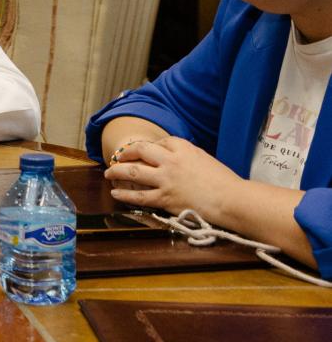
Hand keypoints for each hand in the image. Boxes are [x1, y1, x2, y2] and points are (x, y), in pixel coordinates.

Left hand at [105, 136, 242, 216]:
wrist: (233, 200)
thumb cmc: (225, 182)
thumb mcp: (206, 159)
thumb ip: (189, 156)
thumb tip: (178, 157)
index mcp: (184, 149)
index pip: (161, 142)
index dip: (150, 146)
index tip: (145, 151)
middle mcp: (171, 161)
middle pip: (140, 151)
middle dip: (126, 153)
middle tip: (118, 157)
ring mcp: (166, 180)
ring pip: (132, 172)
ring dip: (116, 172)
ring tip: (109, 173)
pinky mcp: (165, 198)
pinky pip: (138, 196)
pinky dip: (124, 195)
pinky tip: (115, 193)